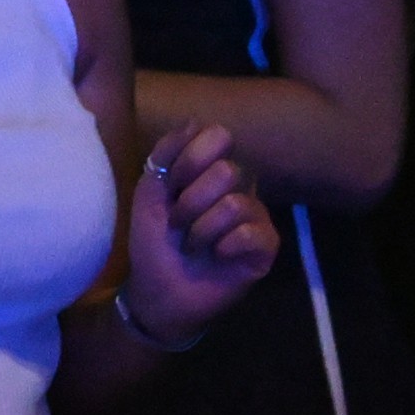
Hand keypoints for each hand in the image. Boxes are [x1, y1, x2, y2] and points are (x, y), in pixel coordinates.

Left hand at [122, 124, 279, 345]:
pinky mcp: (265, 247)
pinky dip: (223, 246)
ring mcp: (256, 217)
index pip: (219, 136)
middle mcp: (239, 188)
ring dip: (201, 230)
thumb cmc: (154, 242)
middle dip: (191, 202)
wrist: (157, 291)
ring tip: (192, 246)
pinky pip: (251, 233)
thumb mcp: (149, 193)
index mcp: (212, 170)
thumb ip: (166, 154)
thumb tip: (195, 122)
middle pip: (227, 171)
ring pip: (235, 204)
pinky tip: (216, 257)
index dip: (191, 158)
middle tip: (178, 223)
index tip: (170, 184)